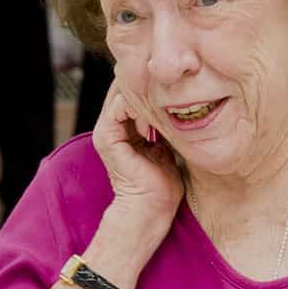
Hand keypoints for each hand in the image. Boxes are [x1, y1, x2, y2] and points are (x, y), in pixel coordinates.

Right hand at [91, 80, 184, 231]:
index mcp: (122, 127)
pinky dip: (137, 105)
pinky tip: (155, 116)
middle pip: (123, 87)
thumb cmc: (163, 181)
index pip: (131, 90)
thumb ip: (164, 121)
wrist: (152, 206)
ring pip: (120, 92)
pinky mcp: (107, 138)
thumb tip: (182, 100)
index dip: (150, 82)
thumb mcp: (166, 142)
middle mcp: (110, 126)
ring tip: (163, 100)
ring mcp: (105, 131)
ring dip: (143, 92)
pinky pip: (119, 107)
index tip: (174, 83)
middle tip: (170, 82)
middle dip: (147, 81)